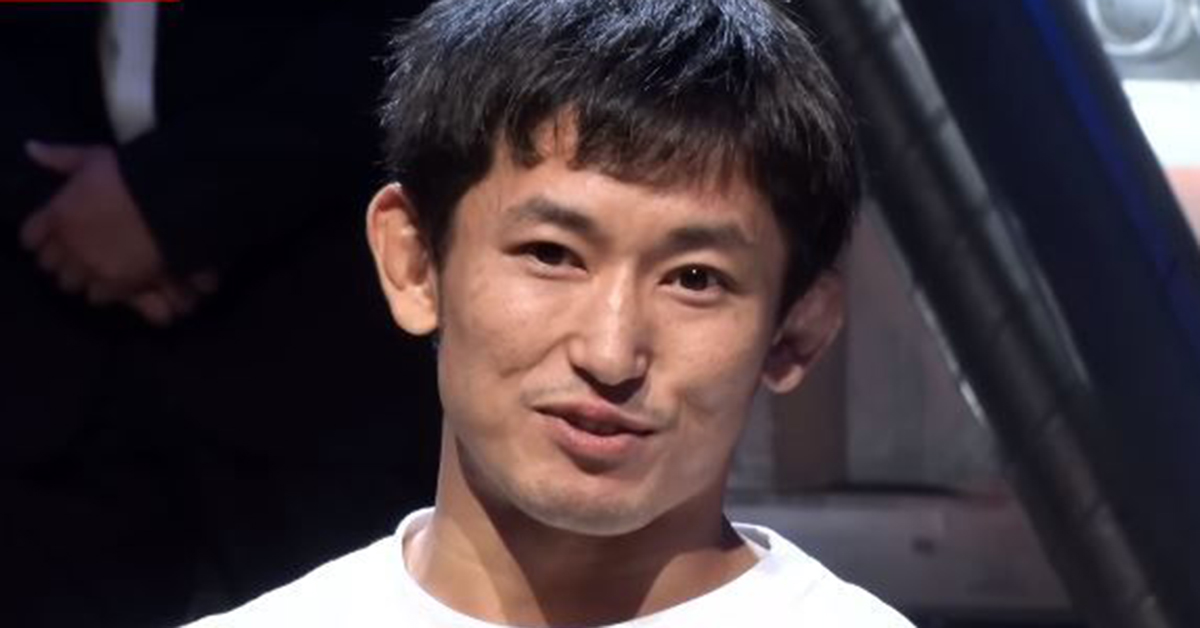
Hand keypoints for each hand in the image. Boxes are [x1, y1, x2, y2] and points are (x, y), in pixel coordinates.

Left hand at [18, 141, 216, 325]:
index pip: (31, 237)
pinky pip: (98, 296)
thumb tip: (32, 149)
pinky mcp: (116, 284)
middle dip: (63, 257)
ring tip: (100, 266)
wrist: (173, 202)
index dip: (42, 236)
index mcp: (57, 214)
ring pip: (72, 282)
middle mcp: (69, 245)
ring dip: (82, 275)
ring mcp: (92, 266)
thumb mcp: (94, 158)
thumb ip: (62, 158)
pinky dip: (105, 289)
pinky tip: (117, 278)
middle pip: (51, 264)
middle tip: (81, 249)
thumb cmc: (132, 175)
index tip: (56, 232)